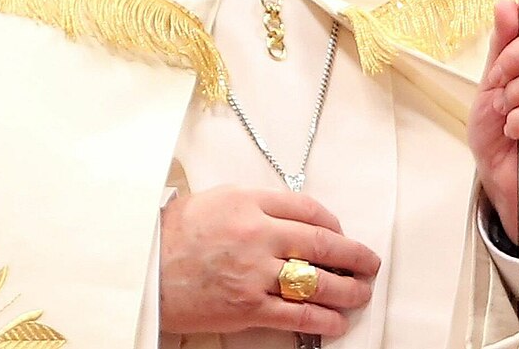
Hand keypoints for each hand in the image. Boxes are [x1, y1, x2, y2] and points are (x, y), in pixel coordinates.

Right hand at [159, 186, 379, 337]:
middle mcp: (257, 234)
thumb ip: (260, 204)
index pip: (308, 209)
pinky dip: (323, 319)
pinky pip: (296, 316)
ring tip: (361, 292)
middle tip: (370, 262)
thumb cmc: (180, 229)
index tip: (343, 233)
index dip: (333, 223)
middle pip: (321, 244)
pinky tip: (338, 320)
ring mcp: (254, 274)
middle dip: (354, 255)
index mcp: (250, 202)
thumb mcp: (221, 198)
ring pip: (315, 282)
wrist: (147, 265)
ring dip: (347, 289)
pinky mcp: (247, 308)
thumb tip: (298, 216)